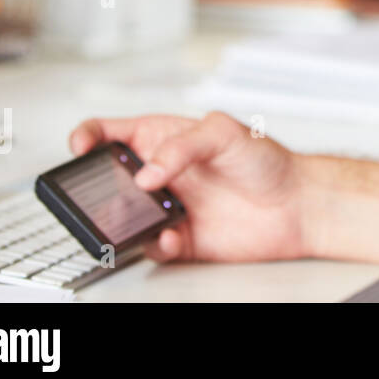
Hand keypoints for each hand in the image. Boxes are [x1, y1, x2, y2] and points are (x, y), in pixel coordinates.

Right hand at [68, 112, 308, 263]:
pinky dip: (155, 243)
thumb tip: (147, 172)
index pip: (110, 133)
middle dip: (93, 188)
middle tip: (97, 195)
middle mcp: (159, 173)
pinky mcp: (179, 239)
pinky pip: (150, 245)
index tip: (82, 147)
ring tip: (134, 219)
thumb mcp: (225, 132)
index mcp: (162, 138)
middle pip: (106, 180)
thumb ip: (183, 145)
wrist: (296, 204)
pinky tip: (172, 236)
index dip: (87, 137)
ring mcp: (166, 207)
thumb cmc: (267, 160)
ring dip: (120, 221)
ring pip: (122, 217)